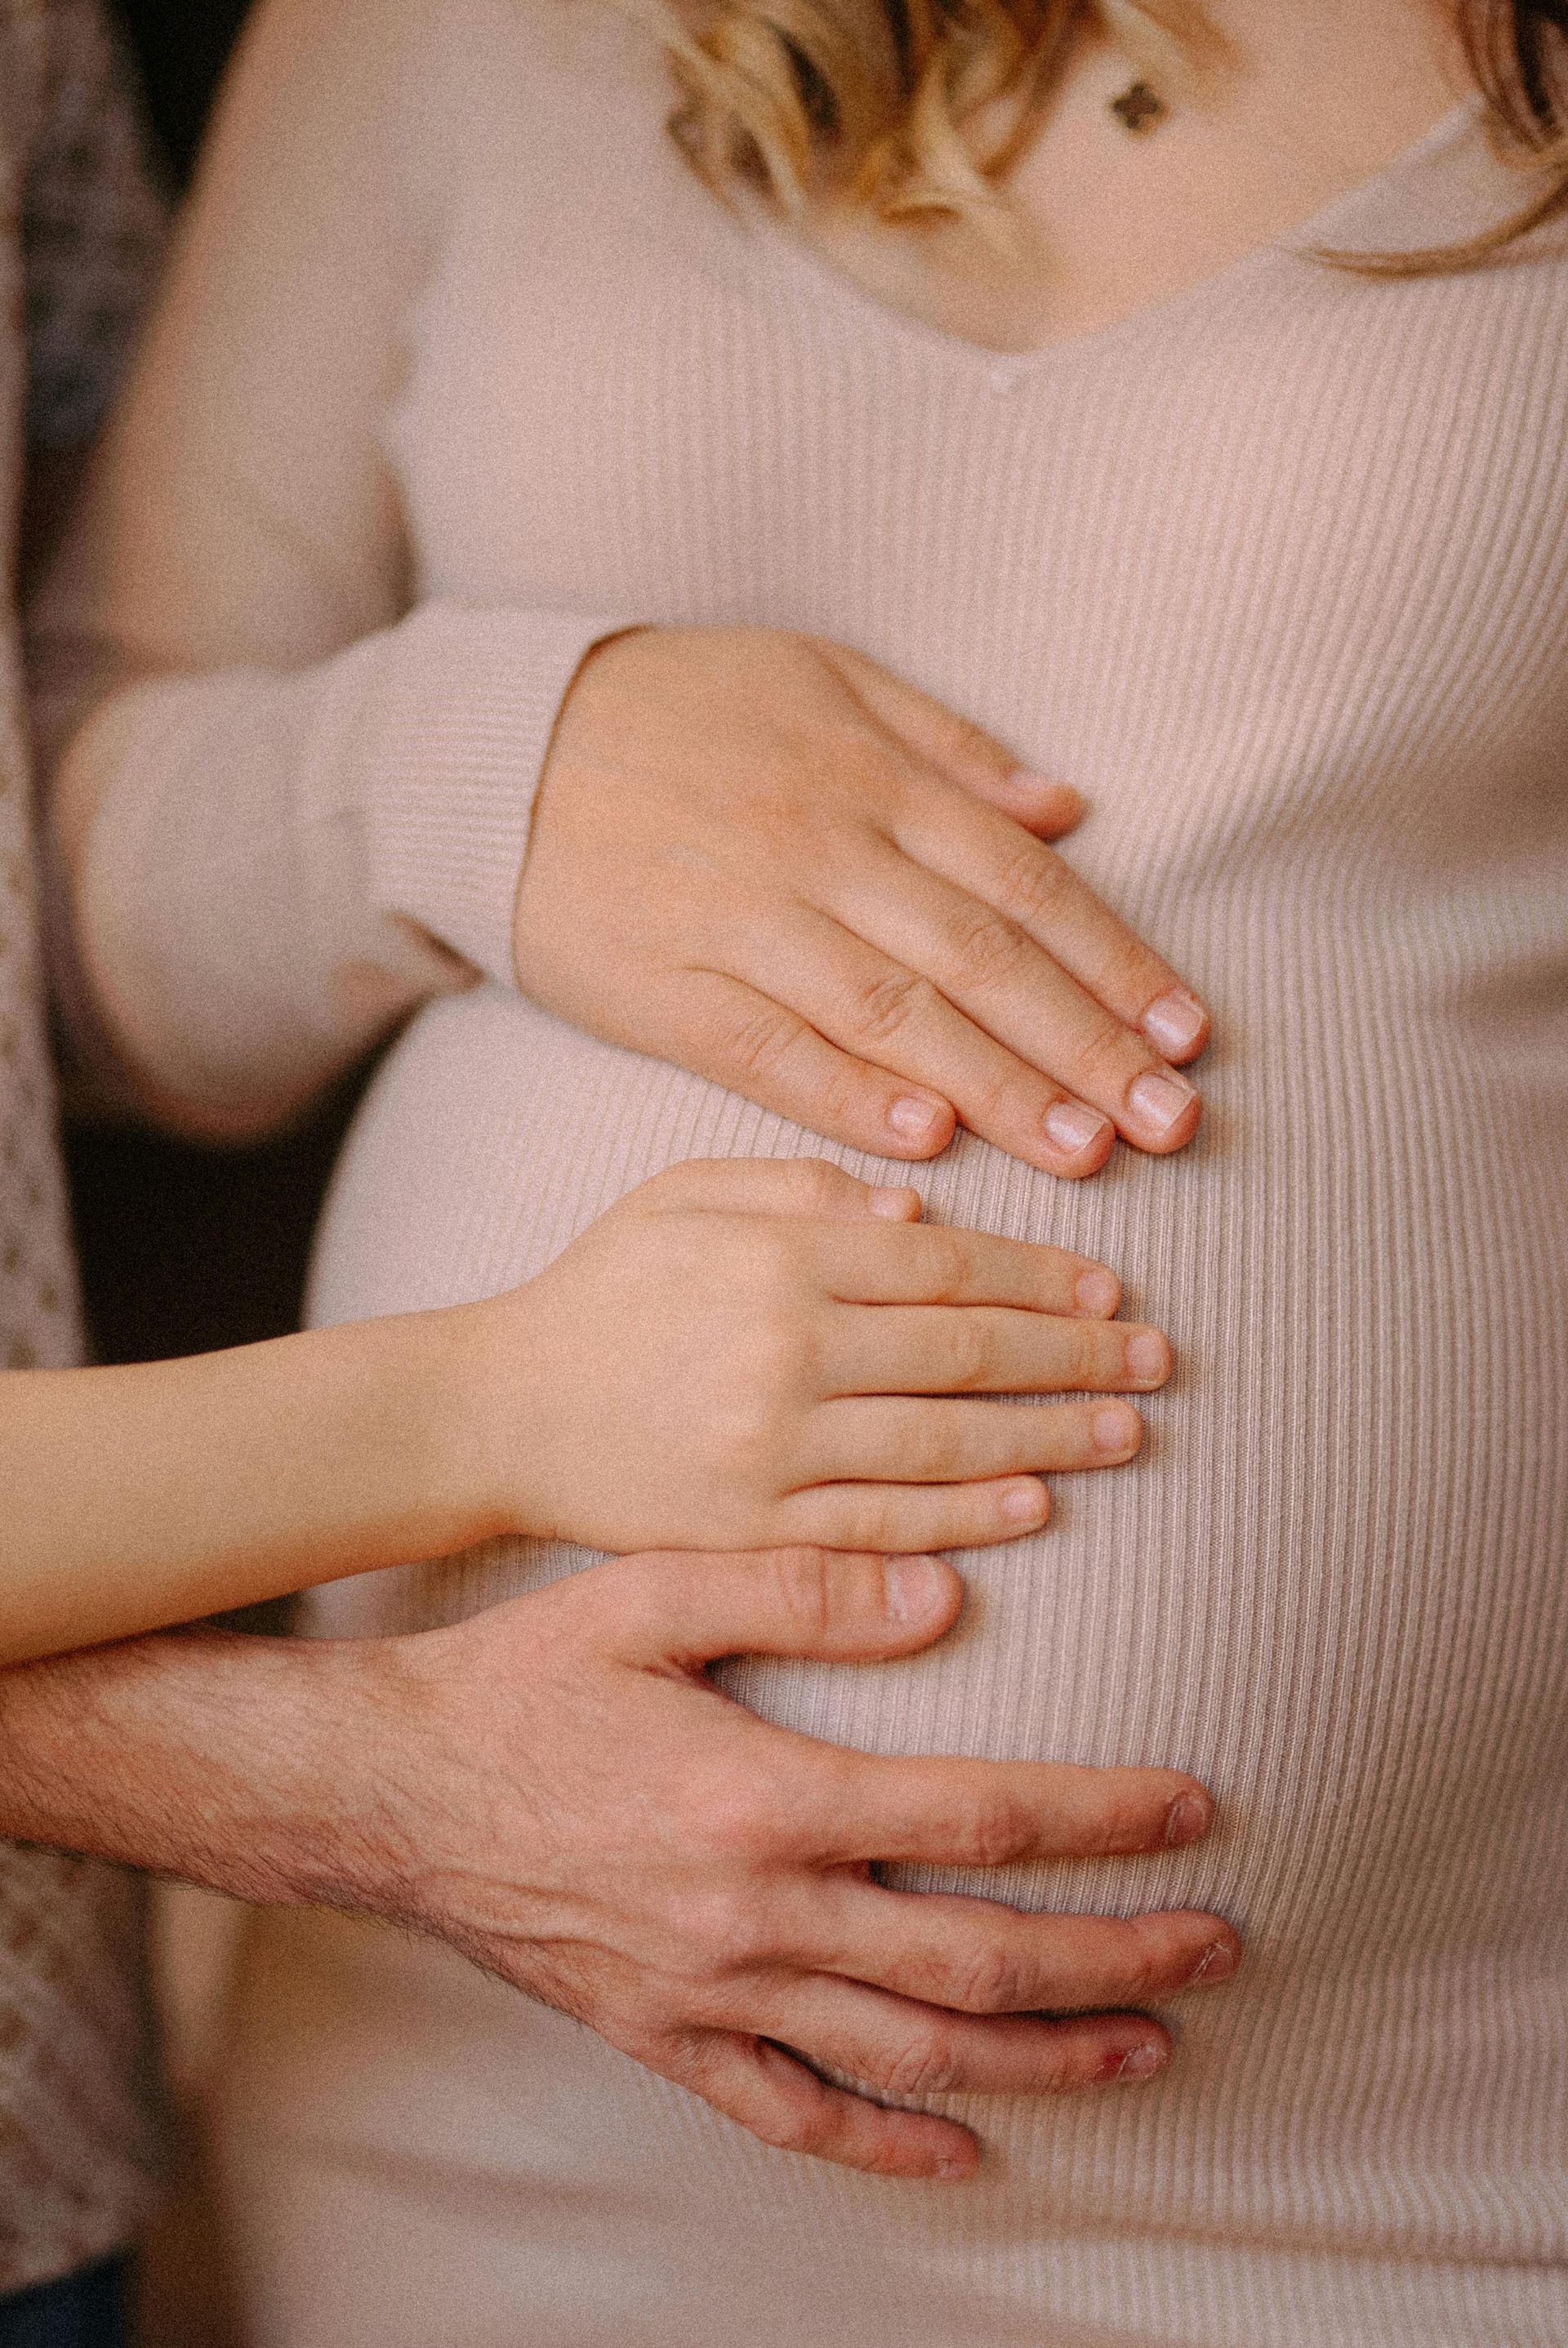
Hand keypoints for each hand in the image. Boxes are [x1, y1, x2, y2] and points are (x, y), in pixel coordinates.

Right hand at [384, 1546, 1239, 2178]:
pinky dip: (889, 2149)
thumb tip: (947, 1597)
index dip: (1105, 1819)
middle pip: (977, 1963)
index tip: (1196, 1809)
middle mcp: (753, 1916)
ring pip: (912, 2058)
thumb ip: (803, 1586)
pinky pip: (794, 2117)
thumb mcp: (650, 1592)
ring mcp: (710, 1996)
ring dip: (1044, 2058)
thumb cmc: (521, 1679)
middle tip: (1220, 1946)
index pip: (981, 1820)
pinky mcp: (663, 2040)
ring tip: (1148, 2044)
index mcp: (765, 1798)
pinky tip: (968, 2152)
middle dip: (1116, 1958)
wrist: (385, 1790)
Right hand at [470, 1156, 1171, 1554]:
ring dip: (1050, 1436)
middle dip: (1075, 1354)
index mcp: (776, 1257)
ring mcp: (770, 1447)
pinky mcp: (752, 1528)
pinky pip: (884, 1524)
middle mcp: (783, 1349)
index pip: (945, 1263)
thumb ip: (799, 1185)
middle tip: (1157, 1358)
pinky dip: (969, 1516)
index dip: (1042, 1275)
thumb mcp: (682, 1195)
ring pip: (943, 1442)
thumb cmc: (600, 1291)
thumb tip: (923, 1207)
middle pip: (965, 1350)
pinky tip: (1037, 1502)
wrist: (497, 1411)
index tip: (1112, 1287)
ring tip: (1127, 1429)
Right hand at [516, 627, 1208, 1176]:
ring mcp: (740, 923)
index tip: (1186, 1034)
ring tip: (1086, 1152)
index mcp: (869, 776)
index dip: (1113, 962)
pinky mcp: (664, 989)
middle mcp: (820, 849)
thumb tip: (1066, 809)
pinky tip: (926, 1141)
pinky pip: (769, 1052)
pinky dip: (848, 1096)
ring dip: (999, 1088)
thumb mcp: (819, 676)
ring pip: (892, 1015)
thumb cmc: (677, 707)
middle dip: (1085, 1046)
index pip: (1022, 884)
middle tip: (1171, 1123)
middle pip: (979, 960)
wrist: (493, 746)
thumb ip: (947, 743)